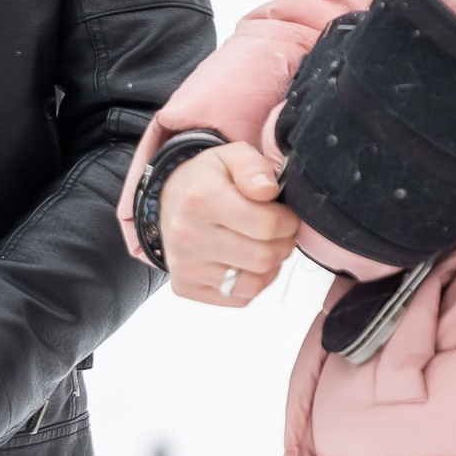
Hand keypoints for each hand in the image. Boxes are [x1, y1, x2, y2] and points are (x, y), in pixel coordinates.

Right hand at [159, 141, 298, 306]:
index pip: (268, 225)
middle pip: (264, 257)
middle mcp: (187, 235)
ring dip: (269, 267)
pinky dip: (250, 283)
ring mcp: (184, 265)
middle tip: (277, 233)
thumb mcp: (230, 156)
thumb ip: (254, 166)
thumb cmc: (206, 180)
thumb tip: (268, 190)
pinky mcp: (186, 287)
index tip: (284, 215)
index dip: (288, 221)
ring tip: (262, 246)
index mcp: (202, 198)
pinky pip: (239, 298)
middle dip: (282, 245)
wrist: (167, 201)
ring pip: (254, 283)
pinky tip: (244, 262)